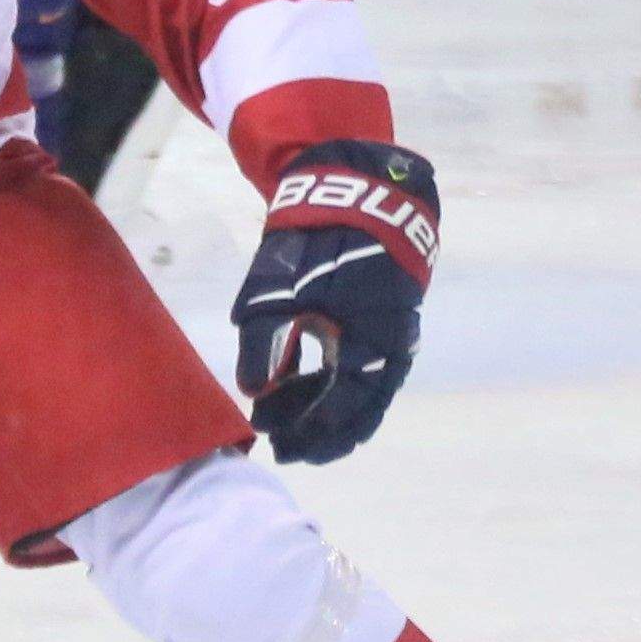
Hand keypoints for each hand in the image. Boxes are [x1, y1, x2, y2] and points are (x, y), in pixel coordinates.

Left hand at [233, 141, 436, 462]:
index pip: (343, 409)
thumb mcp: (277, 289)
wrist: (357, 191)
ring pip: (361, 391)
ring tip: (287, 426)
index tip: (276, 443)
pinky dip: (331, 383)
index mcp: (369, 344)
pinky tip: (297, 387)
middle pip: (358, 410)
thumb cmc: (316, 241)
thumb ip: (263, 342)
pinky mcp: (378, 319)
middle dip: (320, 434)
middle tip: (284, 450)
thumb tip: (253, 391)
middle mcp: (387, 347)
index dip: (309, 431)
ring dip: (324, 411)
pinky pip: (361, 367)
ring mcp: (388, 333)